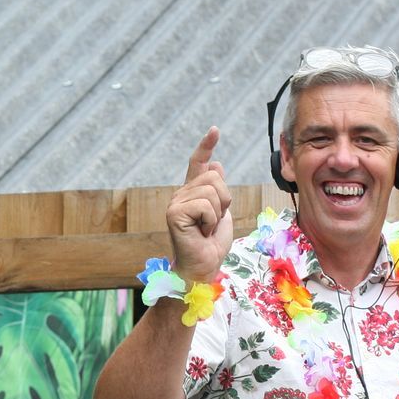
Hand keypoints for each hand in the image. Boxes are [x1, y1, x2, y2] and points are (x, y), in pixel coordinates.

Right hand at [166, 127, 231, 281]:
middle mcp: (181, 194)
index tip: (215, 130)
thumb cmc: (211, 245)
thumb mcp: (222, 213)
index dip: (206, 146)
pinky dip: (210, 221)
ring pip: (212, 190)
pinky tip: (201, 233)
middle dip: (224, 201)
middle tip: (213, 223)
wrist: (201, 267)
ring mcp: (176, 202)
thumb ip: (218, 192)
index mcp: (193, 193)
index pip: (198, 163)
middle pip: (214, 177)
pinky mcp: (174, 213)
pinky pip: (205, 205)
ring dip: (218, 213)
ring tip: (207, 229)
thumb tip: (217, 164)